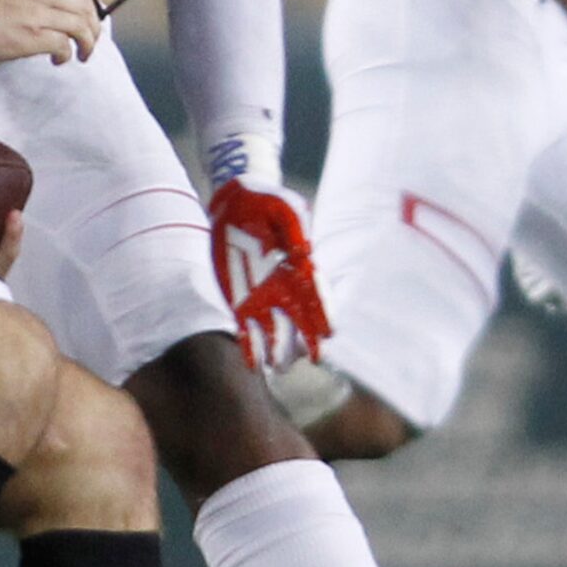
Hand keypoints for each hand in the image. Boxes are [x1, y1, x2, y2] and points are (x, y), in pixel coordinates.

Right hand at [0, 0, 101, 65]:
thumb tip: (58, 7)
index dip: (89, 8)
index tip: (88, 21)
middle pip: (85, 8)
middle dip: (93, 28)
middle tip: (90, 41)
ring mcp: (38, 14)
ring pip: (80, 27)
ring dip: (86, 43)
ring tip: (82, 54)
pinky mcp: (32, 37)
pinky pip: (63, 44)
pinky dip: (67, 54)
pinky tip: (59, 60)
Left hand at [208, 178, 331, 371]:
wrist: (237, 201)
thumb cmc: (267, 202)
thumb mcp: (285, 210)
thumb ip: (295, 230)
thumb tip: (304, 254)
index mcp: (304, 269)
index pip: (318, 298)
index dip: (324, 315)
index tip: (329, 333)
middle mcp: (287, 289)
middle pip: (302, 324)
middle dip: (307, 343)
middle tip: (312, 359)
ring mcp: (264, 297)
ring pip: (276, 333)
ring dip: (279, 350)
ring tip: (278, 365)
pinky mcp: (240, 302)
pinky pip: (247, 330)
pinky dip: (251, 347)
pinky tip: (253, 364)